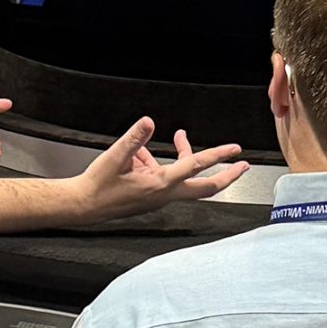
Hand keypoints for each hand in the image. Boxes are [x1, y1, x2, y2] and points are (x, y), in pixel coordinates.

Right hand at [72, 118, 245, 220]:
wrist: (83, 206)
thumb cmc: (98, 185)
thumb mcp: (115, 156)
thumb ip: (134, 138)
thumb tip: (148, 122)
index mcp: (160, 184)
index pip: (196, 166)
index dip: (218, 156)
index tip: (235, 149)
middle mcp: (164, 194)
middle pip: (206, 188)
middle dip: (226, 176)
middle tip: (242, 165)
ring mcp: (159, 197)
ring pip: (185, 179)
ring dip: (186, 158)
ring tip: (180, 137)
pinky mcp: (151, 197)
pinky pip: (165, 178)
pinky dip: (161, 163)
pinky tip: (143, 153)